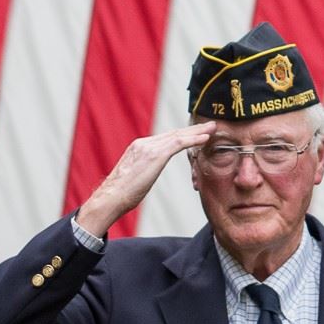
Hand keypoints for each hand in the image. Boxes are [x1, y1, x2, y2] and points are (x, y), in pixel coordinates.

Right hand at [74, 123, 213, 237]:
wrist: (110, 197)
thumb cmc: (121, 194)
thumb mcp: (134, 177)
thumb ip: (143, 170)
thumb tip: (146, 175)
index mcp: (139, 147)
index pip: (166, 138)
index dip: (183, 134)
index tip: (196, 132)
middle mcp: (144, 143)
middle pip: (174, 133)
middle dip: (193, 129)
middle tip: (209, 125)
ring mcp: (149, 147)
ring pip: (178, 135)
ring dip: (198, 131)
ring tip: (212, 128)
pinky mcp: (155, 155)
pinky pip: (178, 143)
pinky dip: (193, 139)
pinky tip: (205, 138)